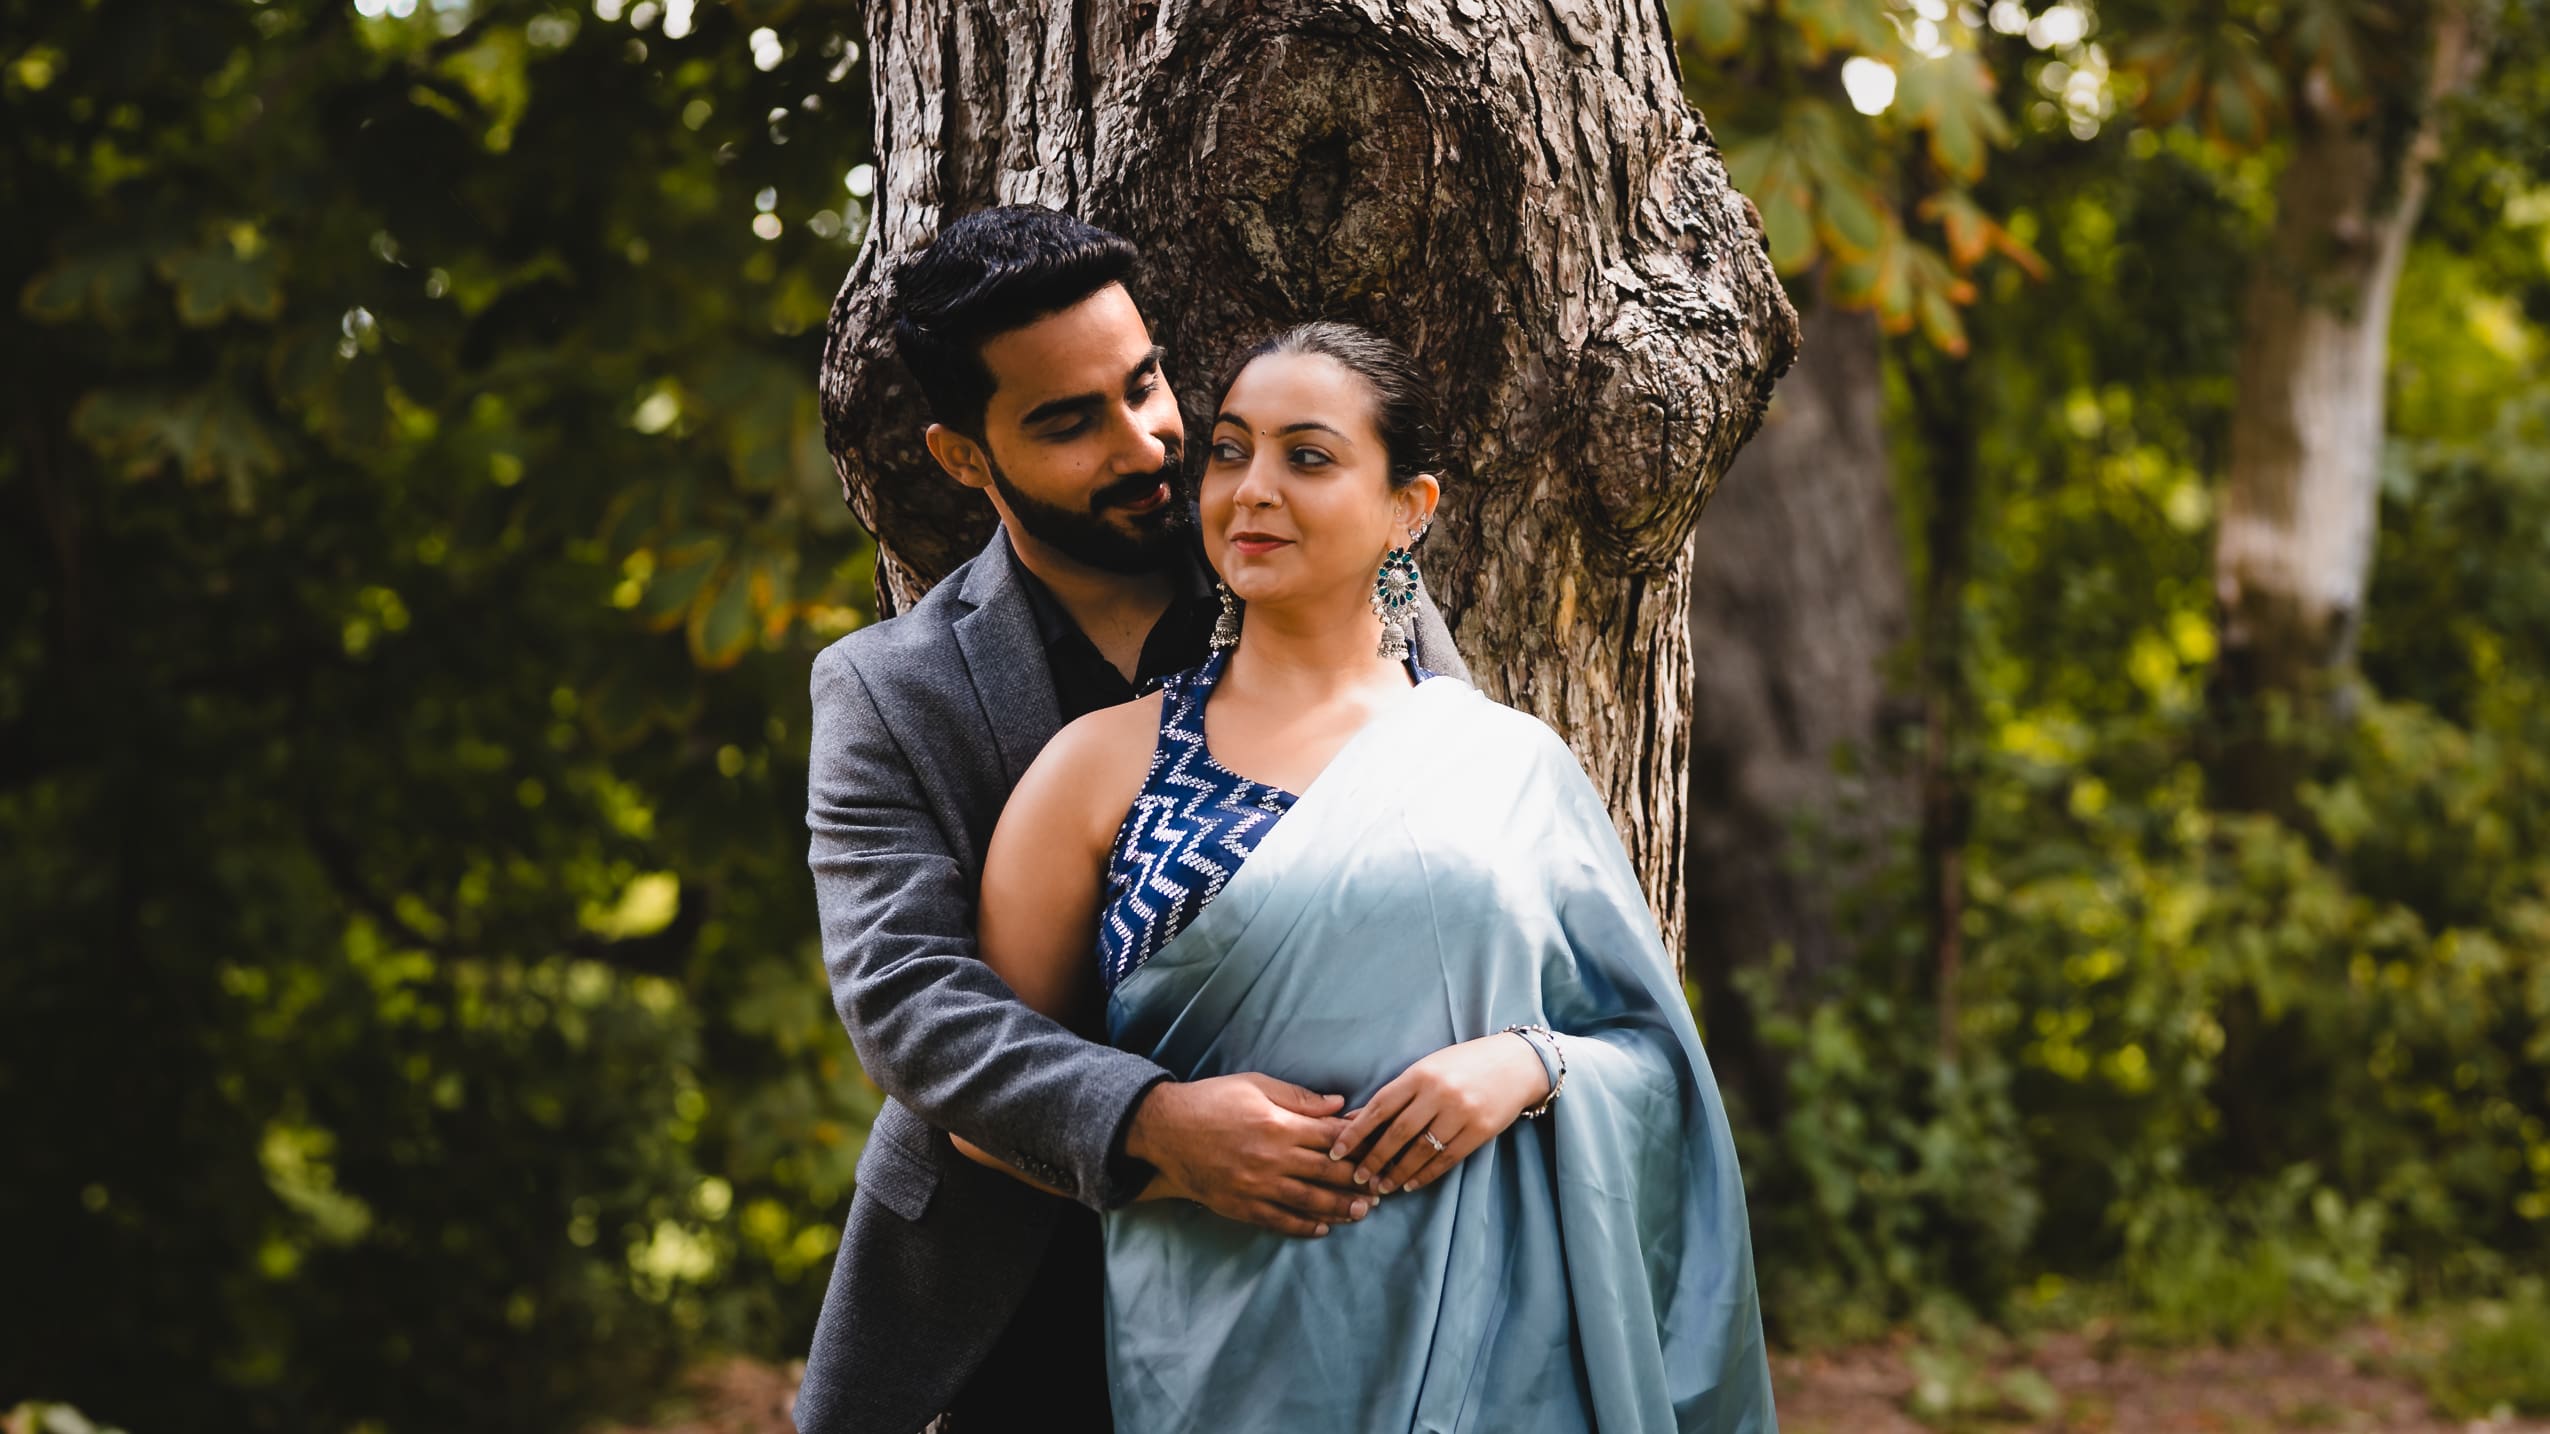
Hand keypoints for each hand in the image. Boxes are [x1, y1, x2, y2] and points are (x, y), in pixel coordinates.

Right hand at [1124, 1073, 1375, 1237]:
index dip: (1359, 1144)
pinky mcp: (1242, 1205)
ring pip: (1310, 1202)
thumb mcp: (1255, 1085)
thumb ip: (1299, 1098)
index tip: (1378, 1149)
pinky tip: (1323, 1228)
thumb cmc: (1211, 1100)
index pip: (1332, 1137)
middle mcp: (1273, 1158)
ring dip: (1340, 1208)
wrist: (1165, 1129)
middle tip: (1382, 1188)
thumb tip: (1338, 1105)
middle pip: (1328, 1173)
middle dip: (1359, 1182)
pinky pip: (1280, 1221)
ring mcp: (1257, 1186)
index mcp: (1279, 1125)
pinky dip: (1305, 1226)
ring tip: (1362, 1212)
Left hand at [1329, 1033, 1549, 1195]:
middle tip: (1357, 1178)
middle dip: (1374, 1159)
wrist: (1517, 1063)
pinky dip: (1426, 1174)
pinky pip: (1447, 1159)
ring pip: (1421, 1150)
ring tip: (1381, 1187)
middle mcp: (1439, 1093)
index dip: (1355, 1132)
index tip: (1337, 1152)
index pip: (1379, 1107)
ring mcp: (1461, 1113)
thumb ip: (1395, 1094)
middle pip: (1398, 1133)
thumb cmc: (1464, 1064)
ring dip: (1398, 1172)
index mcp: (1420, 1074)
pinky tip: (1410, 1184)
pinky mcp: (1480, 1131)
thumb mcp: (1427, 1069)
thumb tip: (1355, 1118)